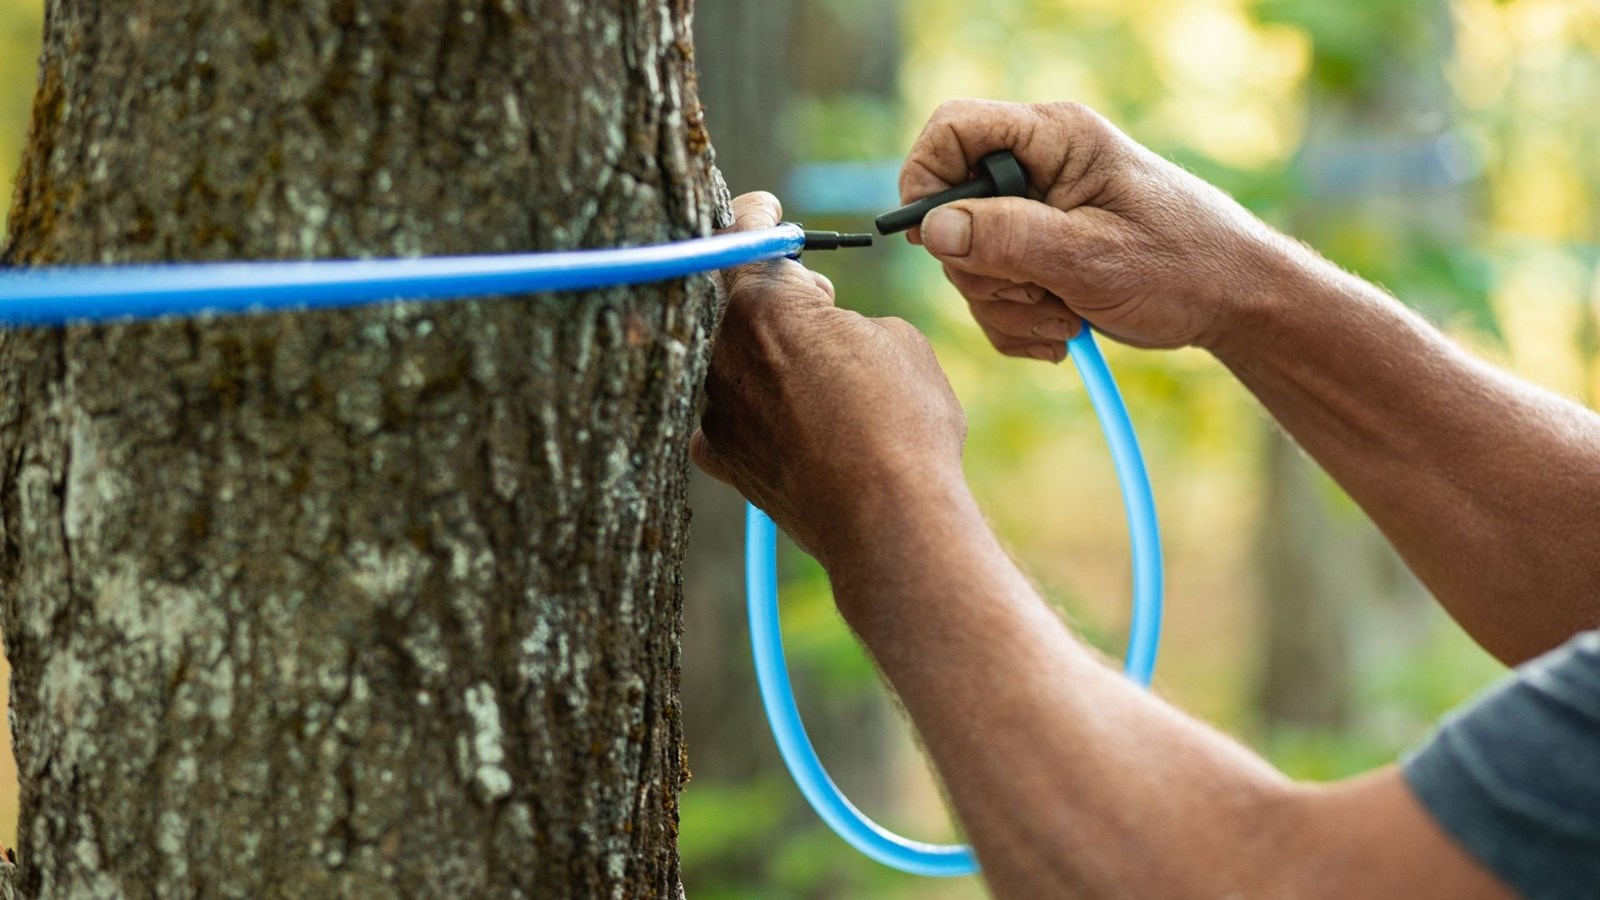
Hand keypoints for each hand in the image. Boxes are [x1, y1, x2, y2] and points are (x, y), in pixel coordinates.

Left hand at [691, 193, 967, 561]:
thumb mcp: (896, 337)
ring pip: (733, 361)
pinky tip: (800, 426)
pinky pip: (731, 414)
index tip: (764, 209)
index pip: (743, 234)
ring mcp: (711, 408)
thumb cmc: (902, 419)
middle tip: (817, 306)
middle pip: (733, 302)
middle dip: (772, 298)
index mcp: (760, 303)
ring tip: (821, 380)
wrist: (887, 516)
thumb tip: (829, 333)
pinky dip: (758, 412)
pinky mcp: (718, 456)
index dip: (757, 216)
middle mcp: (719, 351)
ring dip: (766, 358)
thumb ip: (844, 317)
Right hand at [900, 99, 1286, 358]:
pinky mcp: (1040, 254)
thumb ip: (1009, 239)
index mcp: (1053, 139)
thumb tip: (935, 229)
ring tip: (1068, 317)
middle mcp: (1039, 167)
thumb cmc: (1183, 266)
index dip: (926, 180)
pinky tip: (1065, 329)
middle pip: (953, 211)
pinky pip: (993, 292)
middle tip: (1042, 294)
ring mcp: (1037, 213)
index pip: (953, 130)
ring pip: (970, 262)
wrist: (1234, 303)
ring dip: (1010, 307)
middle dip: (987, 271)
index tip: (938, 240)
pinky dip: (1019, 323)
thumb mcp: (1092, 257)